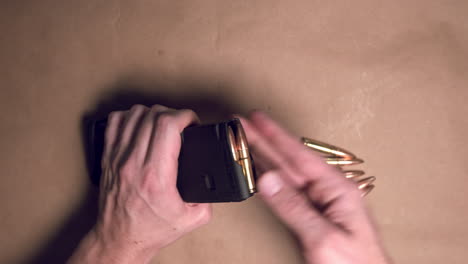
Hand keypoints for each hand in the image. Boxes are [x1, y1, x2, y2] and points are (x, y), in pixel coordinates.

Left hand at [68, 105, 211, 263]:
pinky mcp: (108, 156)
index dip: (185, 116)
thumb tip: (213, 180)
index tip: (192, 122)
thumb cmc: (148, 229)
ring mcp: (118, 157)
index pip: (167, 126)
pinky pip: (115, 121)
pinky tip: (140, 124)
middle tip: (182, 124)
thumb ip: (208, 199)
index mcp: (156, 175)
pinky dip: (130, 116)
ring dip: (153, 112)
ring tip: (162, 122)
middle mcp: (134, 162)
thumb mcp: (191, 219)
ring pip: (134, 114)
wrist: (120, 239)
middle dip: (174, 113)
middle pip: (153, 115)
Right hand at [238, 111, 390, 263]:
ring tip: (245, 140)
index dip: (275, 135)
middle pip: (289, 159)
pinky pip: (287, 189)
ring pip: (285, 172)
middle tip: (241, 124)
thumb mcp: (323, 237)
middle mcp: (329, 191)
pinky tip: (259, 169)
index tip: (257, 119)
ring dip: (264, 155)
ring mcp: (321, 202)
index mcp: (337, 189)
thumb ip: (294, 208)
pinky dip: (269, 177)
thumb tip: (270, 180)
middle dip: (263, 140)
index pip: (299, 155)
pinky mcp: (314, 214)